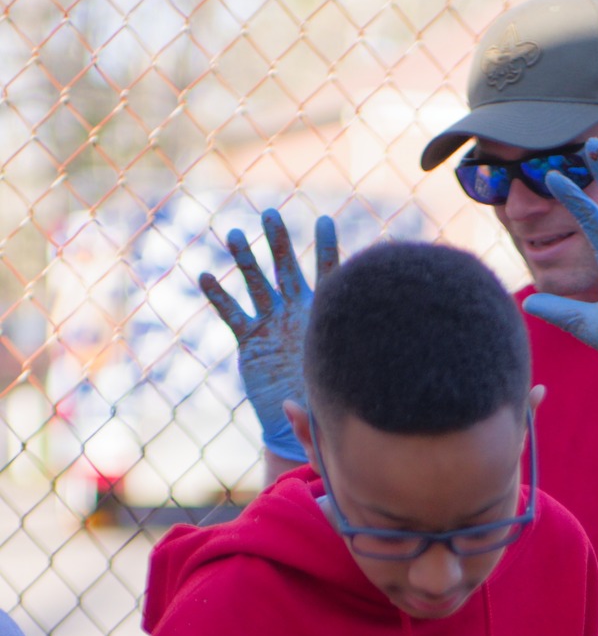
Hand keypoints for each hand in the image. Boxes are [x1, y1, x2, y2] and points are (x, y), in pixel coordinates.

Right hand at [199, 210, 338, 461]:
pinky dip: (218, 297)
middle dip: (278, 242)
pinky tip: (205, 277)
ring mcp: (270, 324)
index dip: (326, 248)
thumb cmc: (329, 397)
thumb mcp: (340, 373)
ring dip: (244, 260)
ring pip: (256, 285)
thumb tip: (355, 346)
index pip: (327, 275)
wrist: (301, 421)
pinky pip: (232, 315)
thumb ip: (341, 356)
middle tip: (270, 214)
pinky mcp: (250, 341)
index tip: (324, 221)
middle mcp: (295, 312)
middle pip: (286, 269)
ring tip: (233, 235)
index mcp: (322, 315)